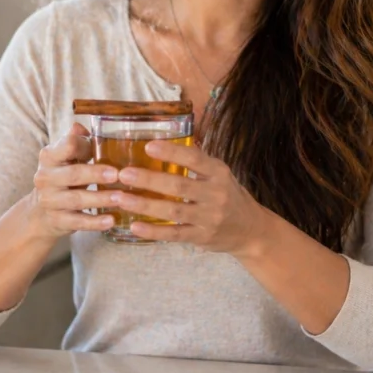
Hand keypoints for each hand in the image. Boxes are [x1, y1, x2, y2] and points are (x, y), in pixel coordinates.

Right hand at [27, 123, 120, 238]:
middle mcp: (45, 178)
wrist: (40, 212)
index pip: (67, 146)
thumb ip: (75, 142)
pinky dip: (95, 222)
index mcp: (50, 156)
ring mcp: (50, 201)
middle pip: (73, 174)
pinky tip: (111, 220)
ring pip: (77, 200)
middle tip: (117, 175)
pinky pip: (77, 222)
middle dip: (96, 174)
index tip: (104, 147)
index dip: (85, 146)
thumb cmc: (63, 177)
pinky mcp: (57, 221)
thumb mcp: (66, 157)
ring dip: (100, 199)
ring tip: (121, 198)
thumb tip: (81, 126)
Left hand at [111, 140, 268, 255]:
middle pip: (179, 185)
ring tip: (121, 198)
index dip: (172, 152)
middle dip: (149, 179)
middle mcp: (216, 194)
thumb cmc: (229, 196)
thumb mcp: (219, 174)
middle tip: (124, 174)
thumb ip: (197, 160)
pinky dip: (154, 231)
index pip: (195, 159)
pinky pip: (175, 234)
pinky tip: (135, 225)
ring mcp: (209, 218)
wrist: (251, 230)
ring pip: (173, 210)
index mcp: (218, 173)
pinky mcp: (202, 237)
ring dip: (145, 204)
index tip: (148, 146)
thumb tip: (169, 135)